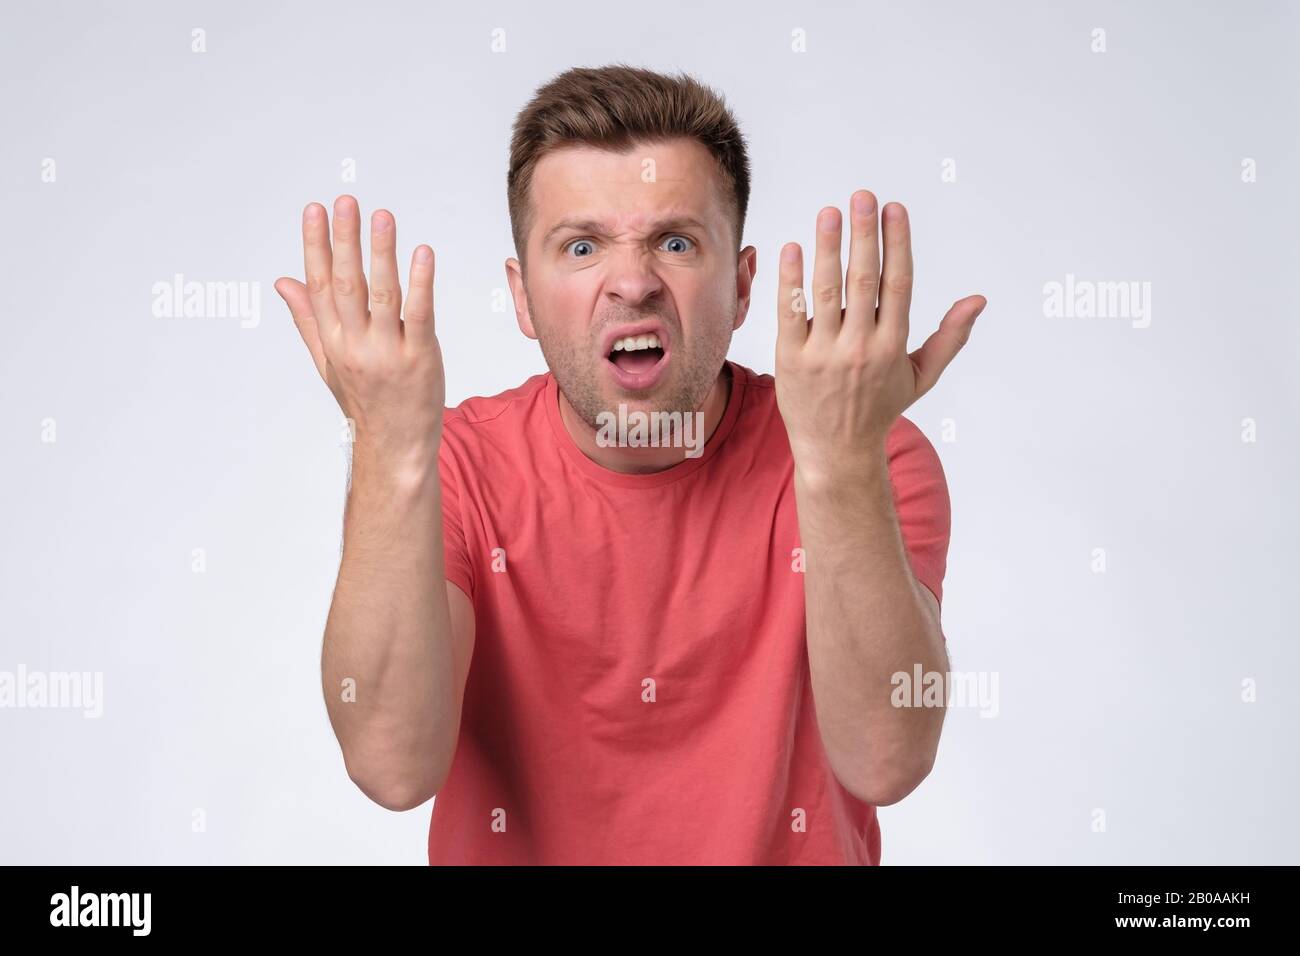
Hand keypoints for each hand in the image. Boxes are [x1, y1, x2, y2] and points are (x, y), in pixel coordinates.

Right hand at [274, 195, 445, 465]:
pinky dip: (421, 283)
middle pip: (347, 284)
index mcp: (332, 342)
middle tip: (346, 201)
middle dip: (345, 240)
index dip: (316, 246)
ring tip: (382, 216)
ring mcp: (389, 353)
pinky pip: (420, 315)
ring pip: (383, 295)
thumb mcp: (329, 363)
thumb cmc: (365, 402)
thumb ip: (308, 319)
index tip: (315, 210)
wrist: (396, 447)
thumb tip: (283, 281)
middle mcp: (356, 345)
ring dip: (381, 253)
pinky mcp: (421, 359)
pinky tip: (422, 254)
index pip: (319, 285)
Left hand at [774, 190, 984, 484]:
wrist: (837, 452)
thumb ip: (949, 336)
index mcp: (893, 346)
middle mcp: (860, 347)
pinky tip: (793, 248)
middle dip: (864, 234)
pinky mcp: (791, 359)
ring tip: (829, 212)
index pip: (897, 284)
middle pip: (864, 280)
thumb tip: (978, 300)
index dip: (896, 243)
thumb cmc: (879, 408)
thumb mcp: (920, 376)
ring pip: (827, 291)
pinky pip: (790, 313)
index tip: (894, 208)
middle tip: (862, 196)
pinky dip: (791, 280)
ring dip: (828, 247)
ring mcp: (823, 353)